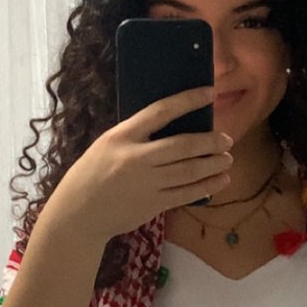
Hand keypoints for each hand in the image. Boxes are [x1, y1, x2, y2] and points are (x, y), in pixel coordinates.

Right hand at [46, 86, 232, 244]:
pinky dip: (207, 187)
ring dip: (213, 164)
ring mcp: (146, 183)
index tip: (210, 93)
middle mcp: (135, 158)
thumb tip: (175, 126)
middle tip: (227, 139)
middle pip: (182, 146)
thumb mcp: (108, 145)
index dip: (189, 100)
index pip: (161, 111)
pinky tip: (221, 181)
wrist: (79, 213)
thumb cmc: (93, 174)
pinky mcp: (152, 204)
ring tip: (228, 159)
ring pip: (189, 172)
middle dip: (209, 142)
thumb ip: (137, 136)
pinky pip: (186, 194)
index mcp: (122, 136)